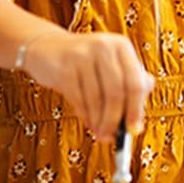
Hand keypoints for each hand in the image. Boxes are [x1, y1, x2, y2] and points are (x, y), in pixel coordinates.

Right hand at [27, 28, 153, 139]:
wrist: (47, 48)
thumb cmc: (86, 63)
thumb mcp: (112, 66)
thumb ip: (130, 88)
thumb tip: (136, 125)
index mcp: (121, 45)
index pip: (136, 82)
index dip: (136, 109)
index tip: (134, 130)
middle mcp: (104, 46)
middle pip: (116, 91)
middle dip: (115, 120)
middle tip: (113, 137)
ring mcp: (82, 55)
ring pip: (96, 98)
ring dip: (99, 121)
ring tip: (99, 131)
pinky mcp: (64, 67)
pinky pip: (78, 99)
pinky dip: (85, 116)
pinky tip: (88, 121)